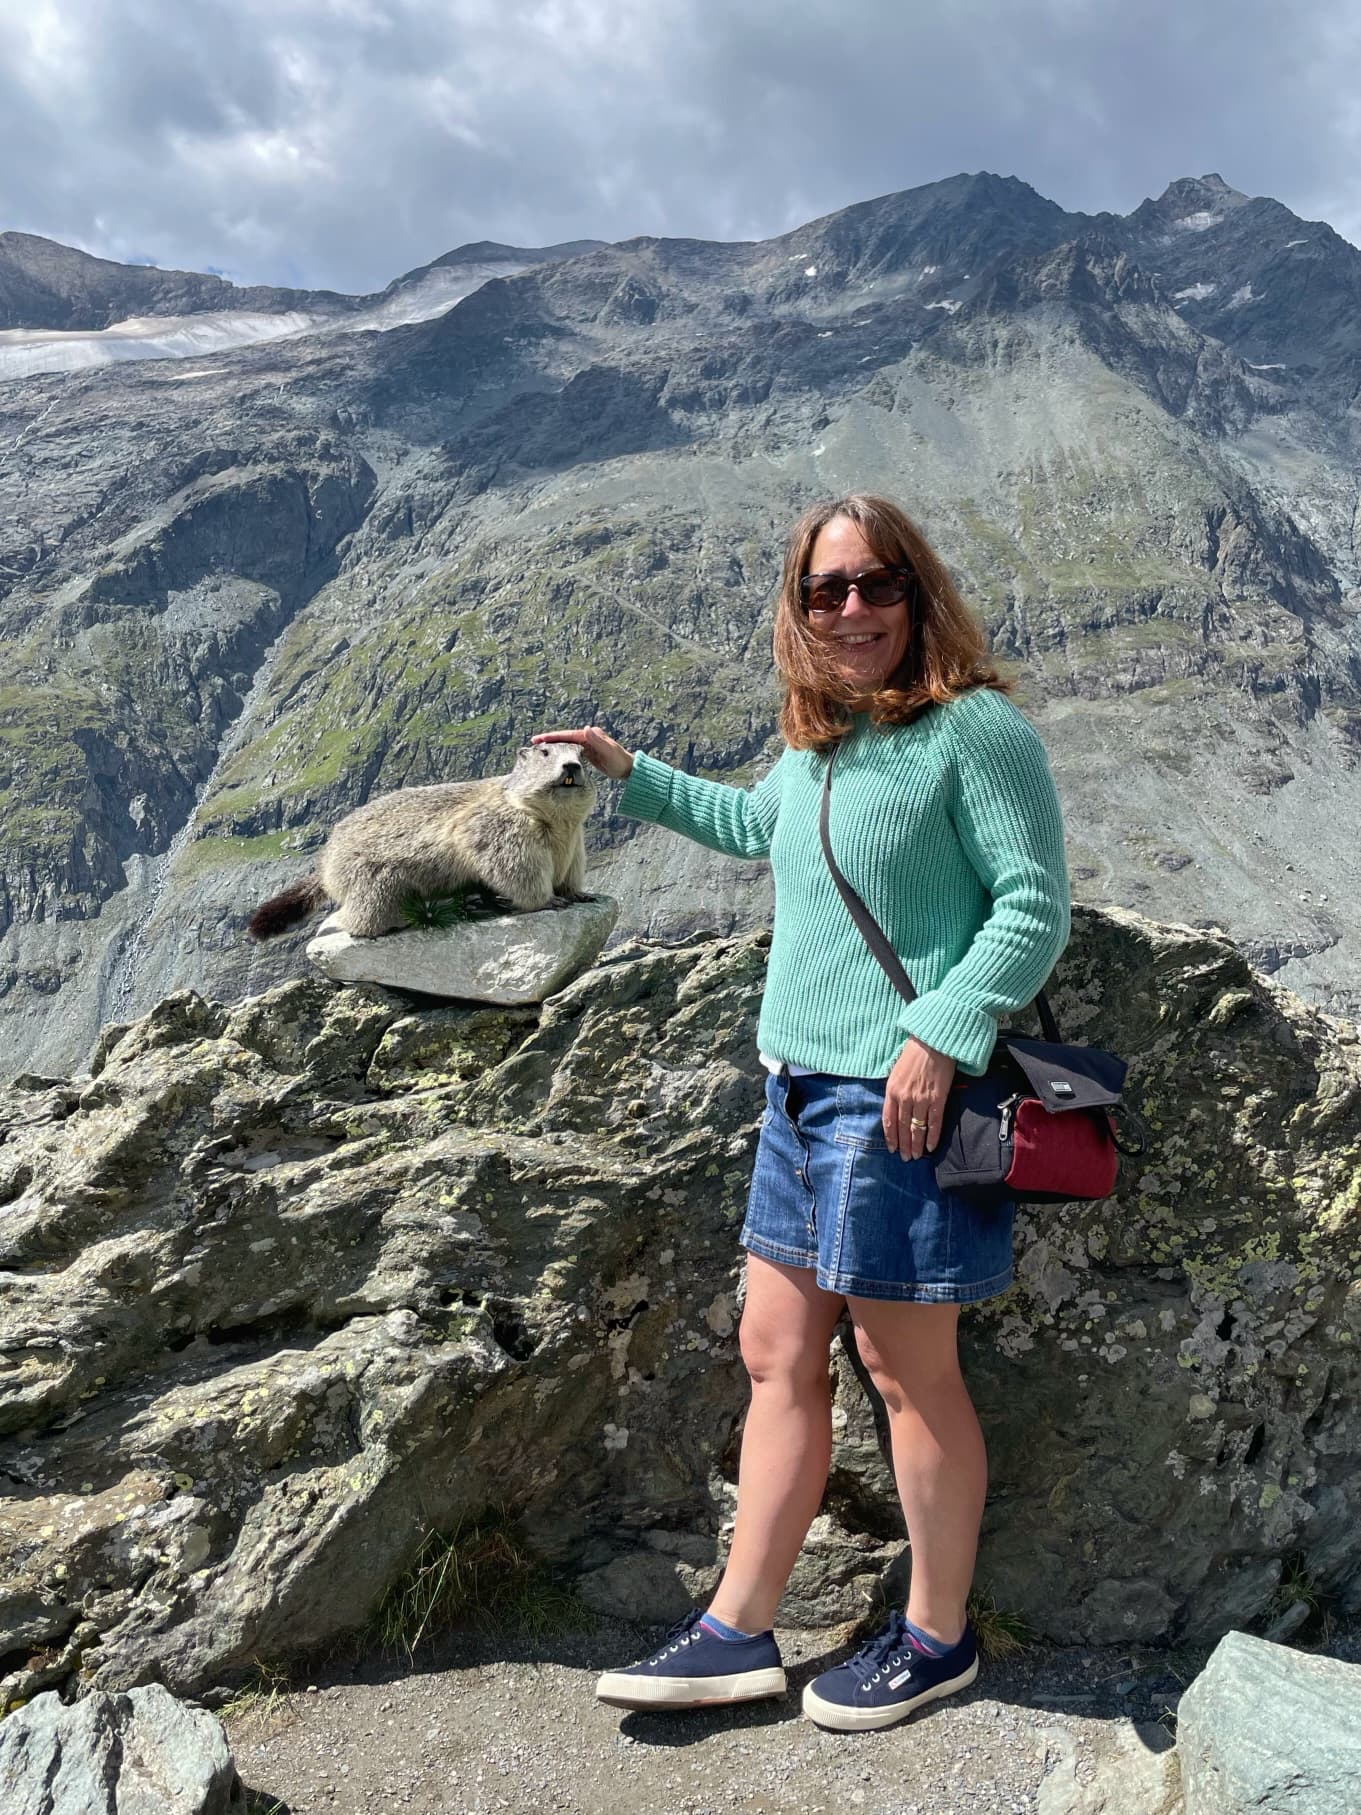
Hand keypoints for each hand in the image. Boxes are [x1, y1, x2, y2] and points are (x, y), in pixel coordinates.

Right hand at [531, 726, 633, 780]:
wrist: (628, 769)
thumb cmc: (619, 761)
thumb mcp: (609, 751)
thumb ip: (598, 741)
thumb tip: (586, 728)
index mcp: (590, 735)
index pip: (568, 735)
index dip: (553, 736)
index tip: (540, 739)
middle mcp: (588, 737)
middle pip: (564, 737)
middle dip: (549, 739)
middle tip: (533, 743)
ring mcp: (588, 744)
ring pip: (567, 744)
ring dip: (554, 745)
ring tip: (539, 748)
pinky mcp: (588, 752)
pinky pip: (571, 750)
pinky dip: (561, 751)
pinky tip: (554, 755)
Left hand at [884, 1037, 955, 1158]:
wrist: (934, 1042)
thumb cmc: (914, 1053)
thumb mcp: (896, 1071)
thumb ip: (895, 1090)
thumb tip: (895, 1107)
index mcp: (891, 1090)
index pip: (888, 1120)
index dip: (890, 1136)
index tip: (892, 1148)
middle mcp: (904, 1097)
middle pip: (902, 1127)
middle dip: (903, 1145)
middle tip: (905, 1158)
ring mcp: (921, 1099)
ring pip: (917, 1128)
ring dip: (916, 1145)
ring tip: (916, 1156)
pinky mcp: (937, 1099)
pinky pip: (934, 1122)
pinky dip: (932, 1136)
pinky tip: (931, 1146)